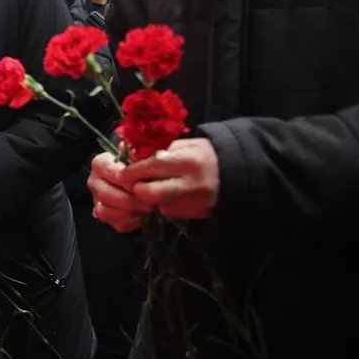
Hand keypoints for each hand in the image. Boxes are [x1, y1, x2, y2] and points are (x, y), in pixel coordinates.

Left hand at [89, 139, 219, 231]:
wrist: (239, 171)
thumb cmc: (206, 154)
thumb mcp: (184, 145)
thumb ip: (156, 150)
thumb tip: (126, 152)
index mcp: (188, 161)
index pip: (151, 168)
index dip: (132, 172)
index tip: (120, 173)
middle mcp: (193, 184)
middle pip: (153, 194)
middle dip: (138, 190)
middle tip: (133, 184)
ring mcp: (198, 202)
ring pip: (161, 206)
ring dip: (152, 198)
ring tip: (152, 188)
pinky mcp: (201, 213)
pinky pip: (173, 212)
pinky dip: (166, 205)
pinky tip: (170, 195)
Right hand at [89, 152, 151, 232]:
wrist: (135, 177)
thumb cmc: (137, 165)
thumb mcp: (138, 156)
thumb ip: (136, 154)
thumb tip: (130, 149)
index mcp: (100, 164)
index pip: (111, 173)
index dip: (128, 181)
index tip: (143, 184)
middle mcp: (94, 182)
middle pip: (106, 195)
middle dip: (130, 201)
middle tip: (149, 202)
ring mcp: (97, 200)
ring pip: (106, 212)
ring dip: (128, 213)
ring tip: (146, 210)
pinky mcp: (105, 216)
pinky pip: (115, 224)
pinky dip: (130, 223)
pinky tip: (141, 217)